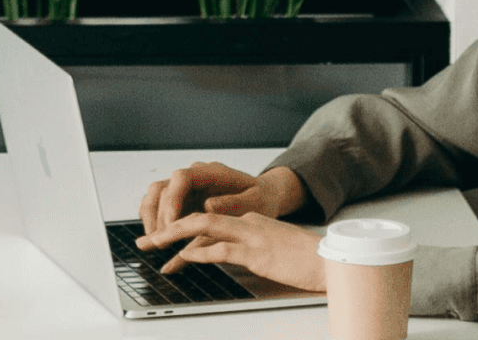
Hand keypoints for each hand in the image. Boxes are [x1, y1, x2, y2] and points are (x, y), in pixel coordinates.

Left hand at [136, 212, 326, 291]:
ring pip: (205, 228)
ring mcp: (252, 236)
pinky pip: (221, 249)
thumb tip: (229, 253)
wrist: (329, 260)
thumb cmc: (305, 258)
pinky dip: (199, 251)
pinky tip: (184, 256)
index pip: (210, 219)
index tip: (165, 237)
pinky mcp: (256, 252)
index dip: (183, 226)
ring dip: (176, 236)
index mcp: (251, 220)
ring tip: (156, 244)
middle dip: (170, 227)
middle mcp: (248, 223)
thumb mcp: (273, 248)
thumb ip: (251, 246)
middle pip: (200, 218)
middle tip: (148, 238)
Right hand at [138, 162, 305, 235]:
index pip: (182, 178)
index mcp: (211, 172)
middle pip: (162, 188)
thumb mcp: (255, 201)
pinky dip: (154, 224)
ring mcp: (185, 190)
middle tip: (160, 241)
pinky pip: (160, 210)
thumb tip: (208, 206)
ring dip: (150, 220)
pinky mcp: (182, 203)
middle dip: (157, 215)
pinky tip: (154, 242)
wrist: (263, 197)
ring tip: (153, 243)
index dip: (172, 200)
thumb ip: (233, 203)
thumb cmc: (260, 198)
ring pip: (155, 198)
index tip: (172, 223)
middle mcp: (193, 177)